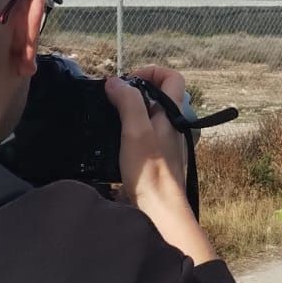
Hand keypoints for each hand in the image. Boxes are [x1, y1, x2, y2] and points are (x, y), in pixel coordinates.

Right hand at [105, 67, 216, 263]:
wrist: (158, 210)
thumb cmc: (150, 170)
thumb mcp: (136, 130)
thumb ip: (128, 102)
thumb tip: (115, 82)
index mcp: (171, 114)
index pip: (172, 78)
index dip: (151, 72)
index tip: (128, 82)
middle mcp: (171, 126)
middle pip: (158, 95)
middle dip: (135, 92)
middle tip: (113, 99)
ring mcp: (163, 144)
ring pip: (148, 116)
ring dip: (128, 112)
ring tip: (108, 118)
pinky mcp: (153, 160)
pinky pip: (141, 136)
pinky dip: (126, 132)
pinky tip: (111, 141)